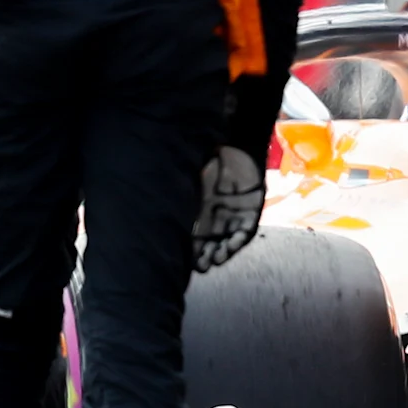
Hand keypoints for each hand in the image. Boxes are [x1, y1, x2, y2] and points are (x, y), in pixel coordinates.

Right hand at [190, 145, 265, 272]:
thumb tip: (156, 203)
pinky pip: (246, 229)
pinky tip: (232, 245)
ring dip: (222, 252)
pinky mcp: (251, 211)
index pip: (194, 237)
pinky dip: (239, 238)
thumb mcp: (190, 176)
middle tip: (201, 265)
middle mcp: (216, 216)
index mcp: (199, 210)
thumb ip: (178, 191)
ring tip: (216, 259)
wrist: (237, 142)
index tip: (185, 261)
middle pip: (210, 243)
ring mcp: (234, 214)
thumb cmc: (210, 157)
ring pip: (228, 240)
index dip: (190, 251)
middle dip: (205, 256)